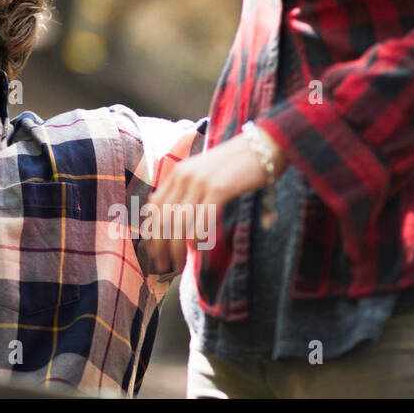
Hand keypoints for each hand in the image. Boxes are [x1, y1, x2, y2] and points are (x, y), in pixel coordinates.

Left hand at [144, 133, 273, 272]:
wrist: (262, 146)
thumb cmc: (236, 165)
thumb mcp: (204, 174)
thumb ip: (189, 192)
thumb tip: (178, 223)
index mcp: (178, 172)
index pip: (154, 206)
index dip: (151, 232)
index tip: (153, 252)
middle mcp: (184, 176)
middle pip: (163, 217)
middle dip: (160, 246)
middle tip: (163, 266)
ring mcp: (200, 181)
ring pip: (179, 221)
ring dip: (176, 248)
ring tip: (178, 266)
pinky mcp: (219, 187)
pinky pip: (202, 218)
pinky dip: (197, 237)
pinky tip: (197, 249)